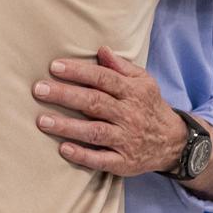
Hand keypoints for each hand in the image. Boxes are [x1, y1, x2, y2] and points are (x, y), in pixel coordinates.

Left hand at [32, 47, 184, 175]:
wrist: (174, 142)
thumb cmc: (149, 106)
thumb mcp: (143, 82)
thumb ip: (121, 67)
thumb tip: (101, 50)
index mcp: (132, 92)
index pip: (103, 78)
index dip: (79, 72)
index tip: (54, 67)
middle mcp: (129, 115)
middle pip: (94, 102)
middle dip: (65, 95)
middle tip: (39, 89)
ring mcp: (126, 140)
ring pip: (94, 132)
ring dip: (67, 126)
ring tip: (42, 120)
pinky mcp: (124, 162)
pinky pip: (101, 159)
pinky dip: (82, 155)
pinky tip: (63, 149)